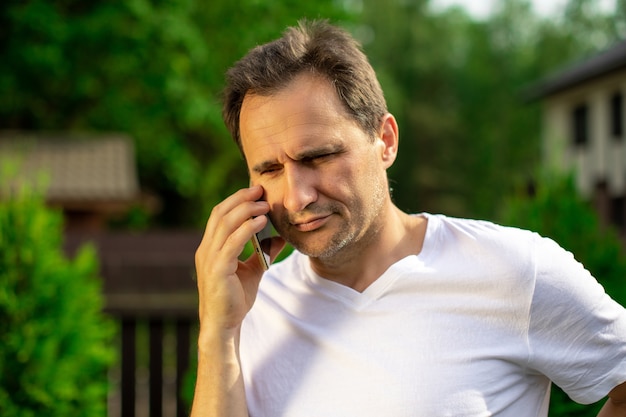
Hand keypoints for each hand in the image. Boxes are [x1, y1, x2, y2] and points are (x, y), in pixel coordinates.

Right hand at [195, 185, 284, 335]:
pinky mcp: (218, 269)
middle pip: (220, 213)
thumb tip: (279, 238)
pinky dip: (247, 228)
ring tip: (264, 204)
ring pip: (225, 224)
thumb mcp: (253, 271)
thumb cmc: (235, 299)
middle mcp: (206, 250)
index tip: (256, 191)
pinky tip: (262, 222)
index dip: (236, 200)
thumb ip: (262, 253)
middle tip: (260, 190)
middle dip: (241, 199)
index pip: (219, 215)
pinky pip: (232, 242)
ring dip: (246, 210)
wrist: (223, 325)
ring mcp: (210, 259)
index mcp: (210, 248)